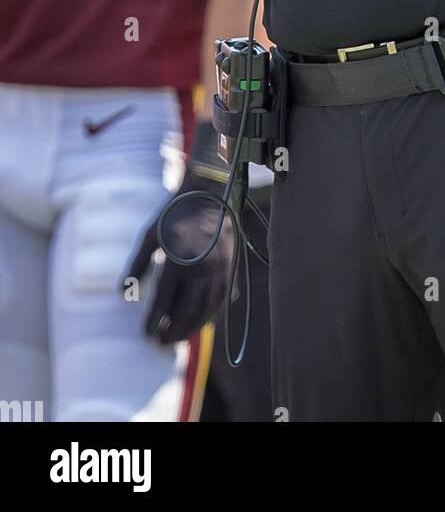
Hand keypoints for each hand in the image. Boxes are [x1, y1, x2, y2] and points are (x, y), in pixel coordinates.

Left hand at [124, 122, 234, 343]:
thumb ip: (137, 265)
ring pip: (206, 310)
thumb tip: (122, 293)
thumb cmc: (174, 213)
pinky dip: (210, 314)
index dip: (154, 322)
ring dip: (193, 328)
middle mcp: (200, 269)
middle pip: (187, 312)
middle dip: (173, 331)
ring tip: (180, 337)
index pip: (163, 302)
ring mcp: (218, 269)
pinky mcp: (230, 267)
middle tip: (162, 342)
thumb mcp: (150, 236)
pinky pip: (221, 299)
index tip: (146, 334)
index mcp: (177, 261)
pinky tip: (200, 321)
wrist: (209, 193)